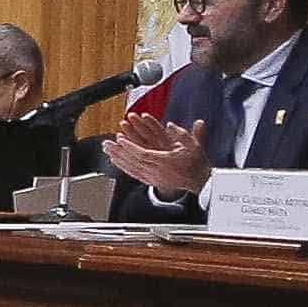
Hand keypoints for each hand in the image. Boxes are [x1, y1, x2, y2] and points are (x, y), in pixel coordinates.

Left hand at [94, 110, 212, 201]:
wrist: (200, 181)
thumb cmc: (196, 163)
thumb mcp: (194, 145)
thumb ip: (182, 134)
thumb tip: (169, 125)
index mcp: (165, 162)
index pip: (143, 154)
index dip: (130, 146)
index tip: (120, 139)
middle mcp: (157, 171)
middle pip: (133, 161)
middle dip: (119, 152)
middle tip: (107, 144)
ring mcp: (153, 178)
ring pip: (132, 169)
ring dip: (119, 160)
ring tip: (108, 152)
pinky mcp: (152, 181)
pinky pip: (135, 175)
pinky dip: (125, 168)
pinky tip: (117, 163)